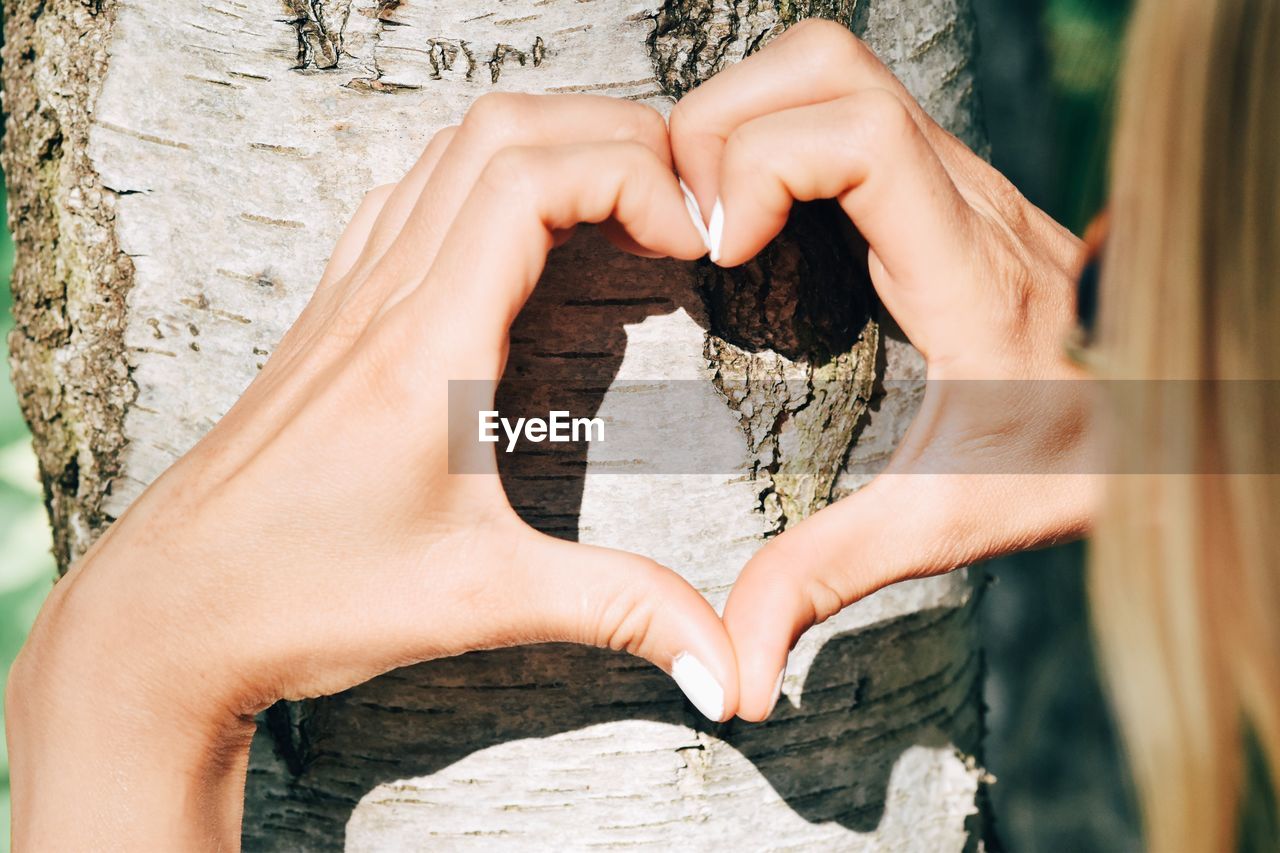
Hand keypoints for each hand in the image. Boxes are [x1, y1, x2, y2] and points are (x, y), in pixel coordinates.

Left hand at [6, 94, 737, 849]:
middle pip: (500, 131)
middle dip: (612, 136)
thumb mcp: (482, 600)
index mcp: (426, 344)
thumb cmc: (306, 597)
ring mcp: (351, 295)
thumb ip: (618, 612)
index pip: (532, 177)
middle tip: (683, 199)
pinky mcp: (335, 315)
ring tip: (626, 198)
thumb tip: (726, 668)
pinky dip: (487, 175)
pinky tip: (525, 233)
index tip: (694, 241)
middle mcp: (384, 295)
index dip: (633, 176)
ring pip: (451, 148)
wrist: (171, 609)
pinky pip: (411, 194)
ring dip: (550, 142)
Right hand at [669, 19, 1097, 719]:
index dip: (761, 162)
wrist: (1176, 405)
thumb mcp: (948, 522)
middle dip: (724, 124)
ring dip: (743, 115)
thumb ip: (830, 579)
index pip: (860, 135)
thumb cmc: (1081, 459)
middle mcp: (962, 197)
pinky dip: (770, 129)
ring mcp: (954, 176)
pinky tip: (748, 211)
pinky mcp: (938, 179)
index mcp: (967, 271)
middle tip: (686, 224)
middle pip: (827, 67)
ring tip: (703, 210)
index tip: (720, 248)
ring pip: (831, 65)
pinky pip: (840, 101)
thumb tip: (736, 673)